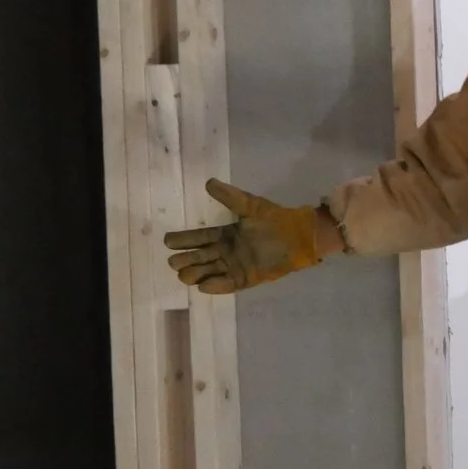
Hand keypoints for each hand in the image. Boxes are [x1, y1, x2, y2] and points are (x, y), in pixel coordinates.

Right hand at [164, 179, 343, 294]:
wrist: (300, 235)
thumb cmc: (276, 219)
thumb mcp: (251, 206)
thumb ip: (230, 197)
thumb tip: (208, 182)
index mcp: (225, 235)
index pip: (198, 238)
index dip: (182, 240)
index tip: (167, 241)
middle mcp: (226, 252)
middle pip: (198, 257)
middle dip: (184, 260)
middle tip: (174, 261)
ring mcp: (235, 266)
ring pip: (207, 272)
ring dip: (195, 274)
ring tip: (185, 273)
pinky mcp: (246, 278)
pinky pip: (227, 284)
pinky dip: (215, 285)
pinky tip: (203, 285)